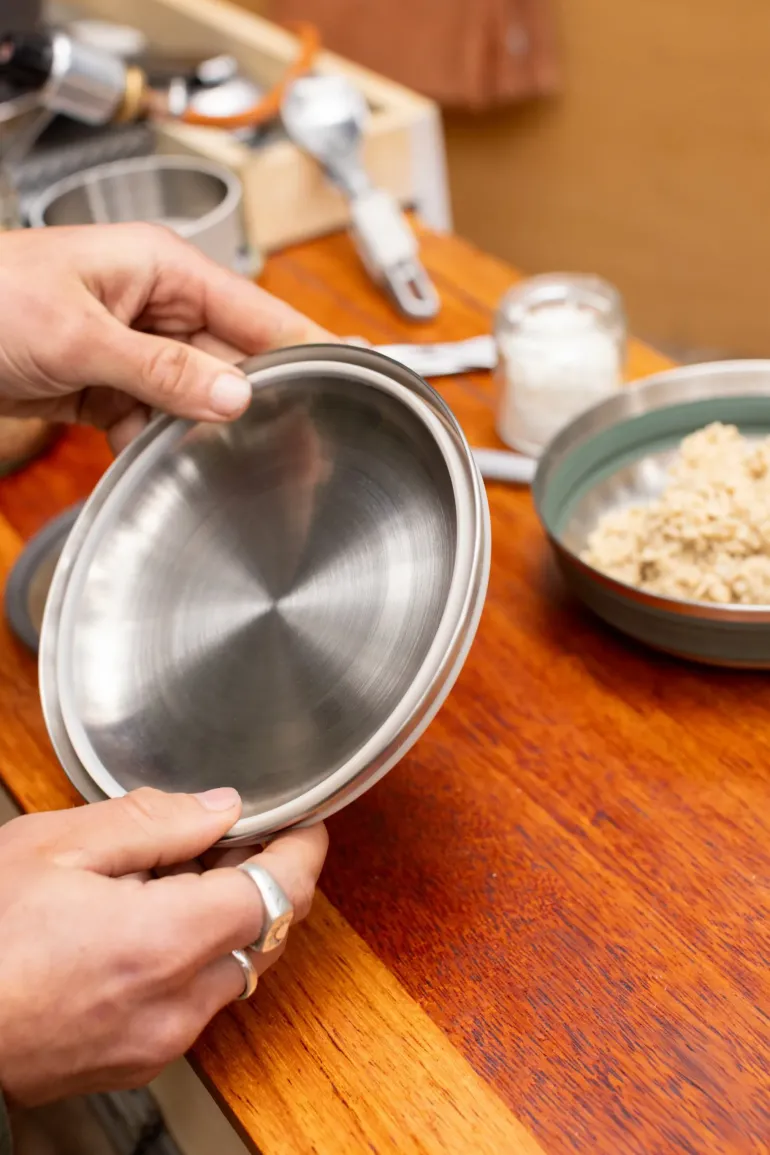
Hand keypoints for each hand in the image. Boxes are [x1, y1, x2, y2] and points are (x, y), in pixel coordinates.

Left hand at [0, 224, 331, 449]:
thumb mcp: (78, 335)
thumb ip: (163, 370)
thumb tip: (234, 395)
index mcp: (162, 269)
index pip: (257, 309)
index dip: (305, 347)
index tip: (348, 380)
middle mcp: (156, 305)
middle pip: (233, 359)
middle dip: (258, 404)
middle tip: (299, 452)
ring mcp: (134, 346)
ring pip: (196, 395)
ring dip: (204, 431)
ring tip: (239, 470)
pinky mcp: (109, 382)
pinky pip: (153, 418)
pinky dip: (155, 445)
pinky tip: (163, 468)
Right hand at [0, 787, 326, 1105]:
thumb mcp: (56, 848)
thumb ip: (151, 822)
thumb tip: (221, 809)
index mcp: (164, 943)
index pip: (280, 891)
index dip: (303, 850)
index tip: (305, 823)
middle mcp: (177, 1003)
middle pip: (268, 931)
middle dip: (266, 878)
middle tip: (231, 837)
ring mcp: (161, 1040)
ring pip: (237, 966)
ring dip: (230, 918)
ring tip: (178, 876)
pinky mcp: (141, 1059)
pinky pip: (199, 998)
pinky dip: (198, 955)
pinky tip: (151, 925)